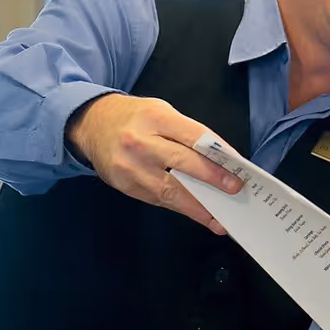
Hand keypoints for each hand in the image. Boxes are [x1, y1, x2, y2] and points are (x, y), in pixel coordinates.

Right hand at [65, 93, 241, 233]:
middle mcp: (140, 142)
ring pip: (170, 190)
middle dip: (212, 179)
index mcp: (154, 117)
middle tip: (234, 190)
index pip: (193, 136)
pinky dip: (180, 208)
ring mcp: (131, 167)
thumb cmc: (134, 118)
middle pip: (182, 163)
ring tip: (219, 218)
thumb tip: (219, 158)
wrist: (91, 125)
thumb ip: (187, 132)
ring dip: (198, 207)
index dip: (217, 154)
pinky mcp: (125, 186)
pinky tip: (197, 213)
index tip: (237, 167)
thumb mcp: (160, 111)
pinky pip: (158, 200)